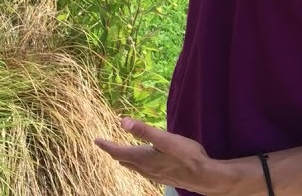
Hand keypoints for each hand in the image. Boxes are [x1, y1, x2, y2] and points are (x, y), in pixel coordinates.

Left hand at [95, 118, 219, 193]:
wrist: (205, 177)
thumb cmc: (186, 155)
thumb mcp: (165, 139)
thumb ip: (144, 131)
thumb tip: (122, 122)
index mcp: (143, 158)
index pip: (118, 152)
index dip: (106, 146)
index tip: (96, 140)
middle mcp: (145, 169)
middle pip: (123, 161)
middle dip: (114, 152)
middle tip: (106, 145)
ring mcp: (154, 175)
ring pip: (133, 167)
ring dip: (125, 159)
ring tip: (121, 153)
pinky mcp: (163, 177)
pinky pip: (143, 171)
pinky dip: (136, 164)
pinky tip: (143, 163)